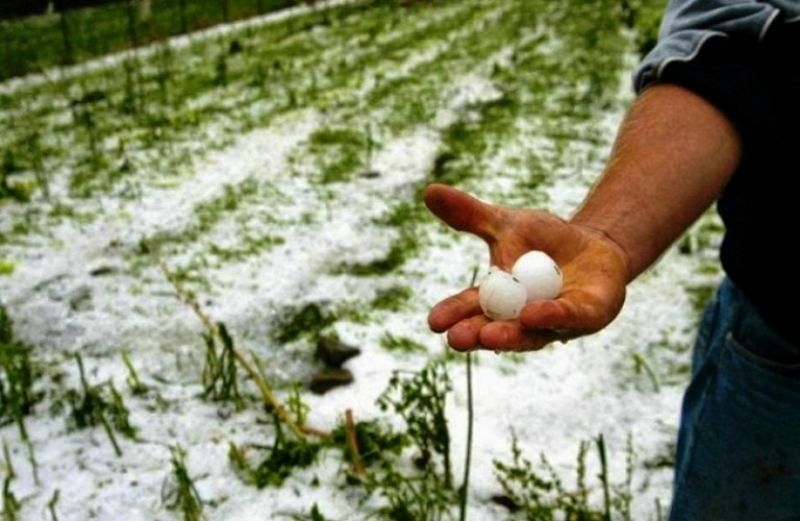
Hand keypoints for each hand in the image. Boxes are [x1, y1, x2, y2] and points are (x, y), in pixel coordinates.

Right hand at [425, 184, 629, 351]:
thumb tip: (428, 191)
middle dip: (476, 335)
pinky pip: (568, 318)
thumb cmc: (543, 241)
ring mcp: (555, 323)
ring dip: (509, 335)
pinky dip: (550, 315)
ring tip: (488, 336)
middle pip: (496, 331)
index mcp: (498, 300)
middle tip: (456, 339)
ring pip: (530, 334)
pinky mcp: (588, 317)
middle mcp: (522, 321)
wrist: (595, 246)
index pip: (471, 310)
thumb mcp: (506, 224)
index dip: (453, 316)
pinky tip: (533, 313)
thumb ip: (470, 215)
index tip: (433, 322)